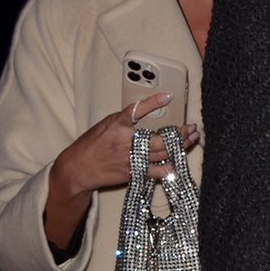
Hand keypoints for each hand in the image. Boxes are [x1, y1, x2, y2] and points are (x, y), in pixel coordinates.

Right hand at [54, 95, 197, 195]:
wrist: (77, 169)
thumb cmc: (91, 145)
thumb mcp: (105, 125)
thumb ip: (125, 120)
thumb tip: (146, 111)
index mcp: (116, 126)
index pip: (136, 110)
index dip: (153, 103)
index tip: (168, 96)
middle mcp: (125, 143)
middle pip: (161, 139)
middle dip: (181, 133)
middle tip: (192, 127)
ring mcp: (131, 160)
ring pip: (164, 154)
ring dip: (181, 147)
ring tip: (192, 139)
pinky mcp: (134, 173)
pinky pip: (158, 171)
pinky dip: (171, 166)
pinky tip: (180, 159)